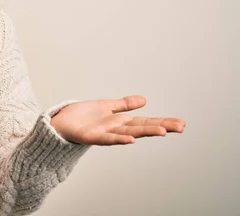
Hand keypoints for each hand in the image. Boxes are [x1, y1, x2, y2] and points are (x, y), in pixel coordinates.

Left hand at [49, 95, 185, 144]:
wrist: (60, 124)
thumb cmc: (81, 117)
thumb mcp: (105, 107)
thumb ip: (123, 105)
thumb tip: (144, 100)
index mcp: (119, 121)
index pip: (146, 120)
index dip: (163, 121)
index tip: (182, 123)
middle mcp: (115, 129)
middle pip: (142, 127)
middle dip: (161, 126)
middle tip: (181, 127)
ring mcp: (104, 134)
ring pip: (128, 133)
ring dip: (145, 132)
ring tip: (162, 131)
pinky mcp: (90, 137)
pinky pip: (106, 139)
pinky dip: (119, 139)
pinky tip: (131, 139)